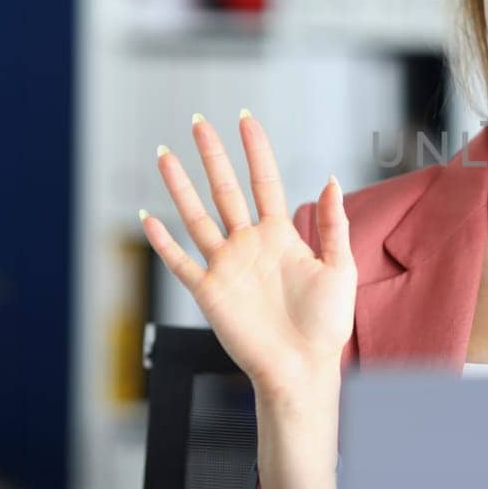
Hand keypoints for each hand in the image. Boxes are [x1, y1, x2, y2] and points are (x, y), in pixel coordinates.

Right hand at [139, 110, 355, 403]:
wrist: (303, 368)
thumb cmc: (326, 325)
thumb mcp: (340, 268)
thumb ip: (334, 225)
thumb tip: (330, 180)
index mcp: (281, 235)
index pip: (265, 182)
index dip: (256, 150)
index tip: (246, 120)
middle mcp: (249, 245)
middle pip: (226, 189)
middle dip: (212, 156)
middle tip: (198, 122)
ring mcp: (226, 266)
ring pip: (196, 216)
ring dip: (180, 186)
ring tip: (164, 155)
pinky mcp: (209, 291)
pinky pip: (180, 261)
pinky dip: (162, 240)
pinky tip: (148, 217)